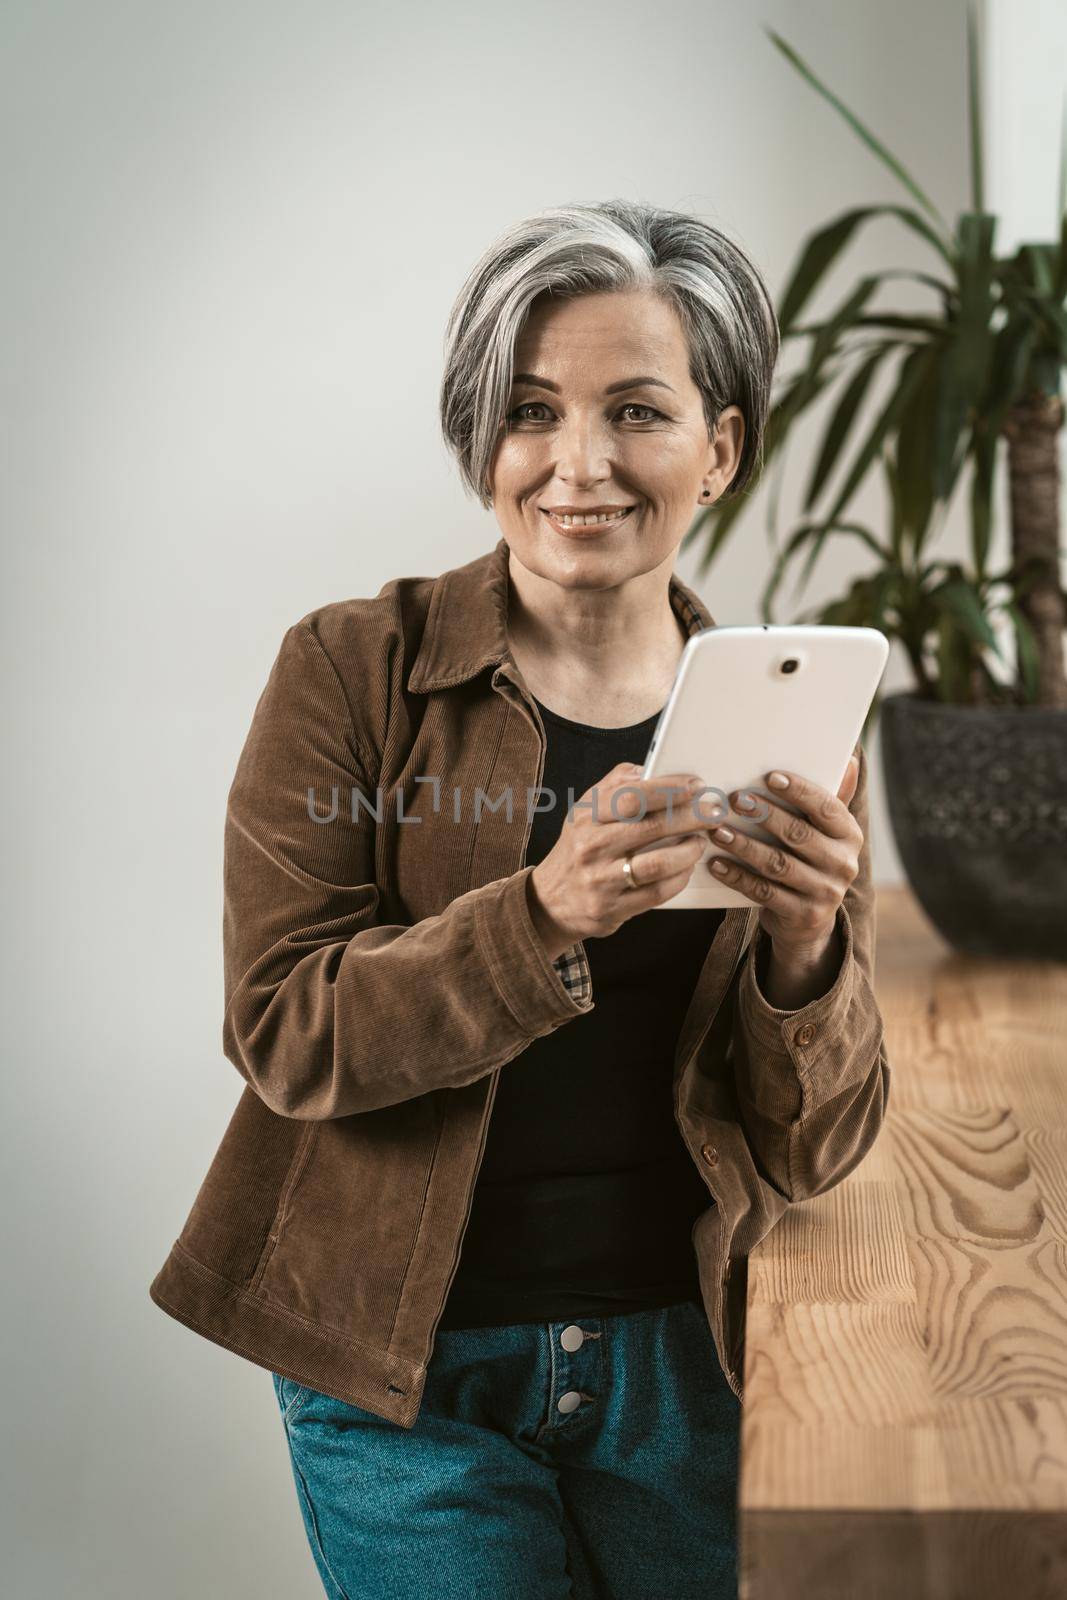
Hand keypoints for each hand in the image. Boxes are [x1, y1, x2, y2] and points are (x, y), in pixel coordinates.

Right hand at [527, 761, 717, 958]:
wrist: (550, 901)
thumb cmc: (578, 848)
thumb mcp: (585, 812)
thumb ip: (614, 786)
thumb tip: (650, 769)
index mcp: (587, 816)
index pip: (632, 796)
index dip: (669, 788)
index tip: (696, 785)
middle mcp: (592, 847)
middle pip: (651, 827)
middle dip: (691, 817)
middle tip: (714, 813)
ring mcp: (601, 880)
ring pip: (658, 863)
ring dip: (689, 851)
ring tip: (701, 841)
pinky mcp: (612, 908)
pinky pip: (656, 892)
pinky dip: (679, 878)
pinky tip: (688, 867)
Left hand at [705, 753, 862, 956]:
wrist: (809, 921)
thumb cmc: (810, 861)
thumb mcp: (825, 833)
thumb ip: (829, 800)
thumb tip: (848, 759)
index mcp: (850, 836)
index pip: (827, 808)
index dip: (799, 791)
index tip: (770, 777)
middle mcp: (844, 864)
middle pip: (799, 834)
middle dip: (765, 815)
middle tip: (734, 799)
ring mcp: (825, 892)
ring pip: (778, 864)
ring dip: (745, 845)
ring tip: (718, 830)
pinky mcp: (802, 915)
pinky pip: (763, 892)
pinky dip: (737, 876)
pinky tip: (716, 863)